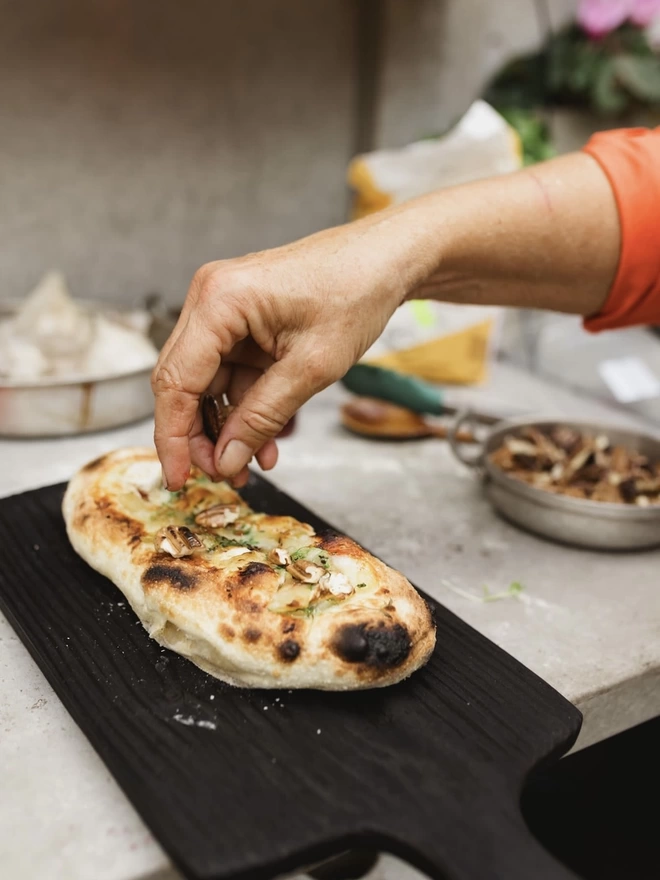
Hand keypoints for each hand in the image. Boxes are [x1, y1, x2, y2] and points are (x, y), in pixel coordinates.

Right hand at [152, 208, 430, 490]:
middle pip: (184, 383)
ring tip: (252, 464)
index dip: (173, 437)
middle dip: (202, 436)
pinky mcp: (243, 320)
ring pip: (208, 384)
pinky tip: (265, 438)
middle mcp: (211, 299)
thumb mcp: (312, 368)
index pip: (175, 381)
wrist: (386, 260)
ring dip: (228, 427)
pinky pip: (232, 373)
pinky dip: (246, 406)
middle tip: (224, 474)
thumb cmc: (356, 293)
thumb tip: (226, 459)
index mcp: (219, 301)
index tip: (180, 478)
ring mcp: (225, 309)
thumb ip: (263, 417)